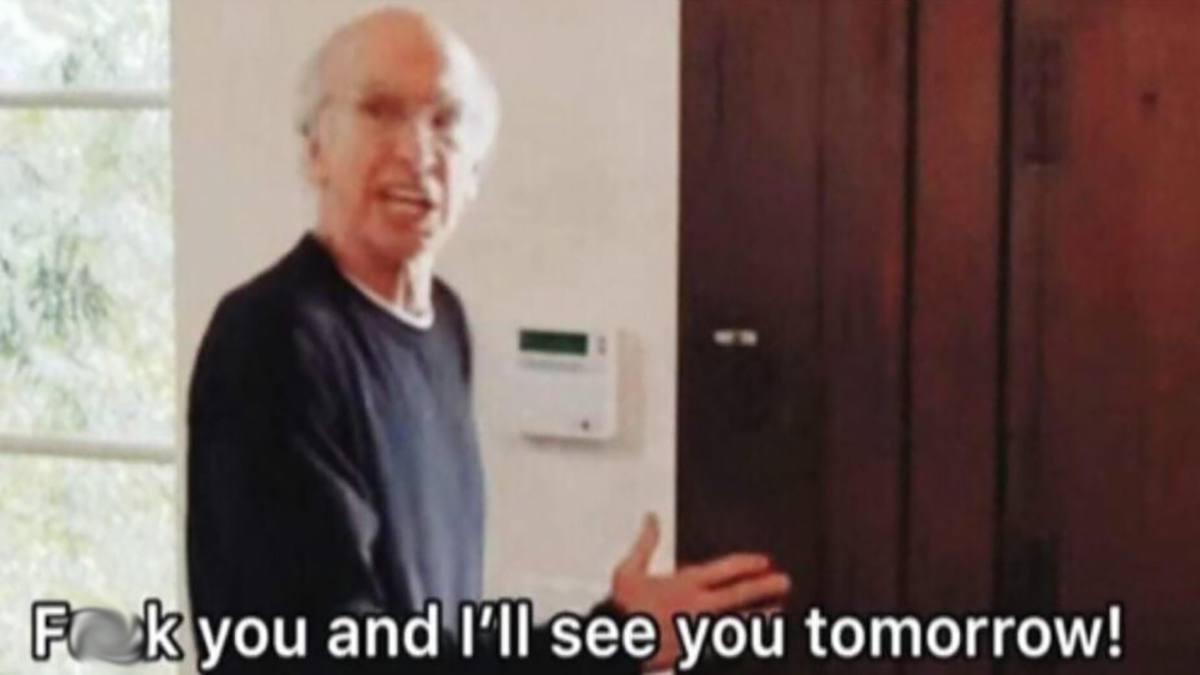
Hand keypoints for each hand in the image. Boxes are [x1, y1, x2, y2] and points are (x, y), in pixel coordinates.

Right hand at [610, 513, 790, 671]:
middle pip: (739, 595)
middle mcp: (697, 607)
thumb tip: (651, 520)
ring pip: (738, 622)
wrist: (616, 644)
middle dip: (765, 587)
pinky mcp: (696, 651)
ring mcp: (699, 631)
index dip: (747, 564)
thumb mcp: (629, 570)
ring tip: (778, 612)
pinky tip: (753, 641)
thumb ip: (645, 543)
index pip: (724, 570)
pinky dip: (741, 642)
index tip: (763, 561)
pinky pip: (725, 646)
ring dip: (760, 616)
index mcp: (684, 584)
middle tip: (784, 582)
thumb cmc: (622, 609)